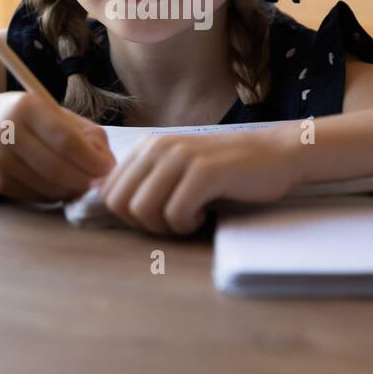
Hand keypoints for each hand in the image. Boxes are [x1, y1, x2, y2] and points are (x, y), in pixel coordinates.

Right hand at [0, 92, 114, 202]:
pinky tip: (61, 186)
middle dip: (85, 180)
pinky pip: (35, 195)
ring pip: (46, 186)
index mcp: (28, 107)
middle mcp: (8, 132)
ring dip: (71, 190)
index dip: (91, 160)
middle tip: (99, 184)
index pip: (65, 140)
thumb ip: (88, 136)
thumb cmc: (30, 118)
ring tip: (82, 184)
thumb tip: (108, 167)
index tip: (108, 170)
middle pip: (56, 167)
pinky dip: (54, 195)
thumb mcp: (59, 115)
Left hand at [94, 129, 302, 236]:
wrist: (276, 154)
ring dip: (166, 227)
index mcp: (148, 146)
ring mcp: (181, 157)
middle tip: (174, 221)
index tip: (160, 214)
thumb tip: (97, 192)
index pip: (109, 192)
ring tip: (190, 217)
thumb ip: (141, 178)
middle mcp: (159, 147)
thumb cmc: (227, 169)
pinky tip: (204, 214)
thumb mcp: (177, 168)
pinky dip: (187, 224)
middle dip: (144, 224)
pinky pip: (175, 213)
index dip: (130, 216)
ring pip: (144, 210)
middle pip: (121, 204)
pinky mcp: (204, 172)